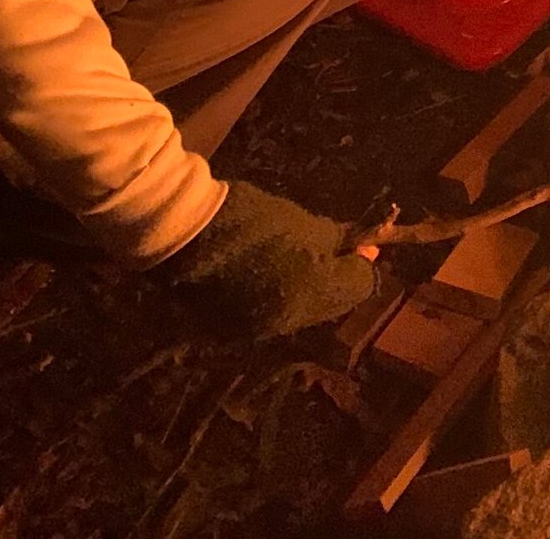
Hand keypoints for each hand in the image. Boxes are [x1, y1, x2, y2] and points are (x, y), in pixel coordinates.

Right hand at [163, 179, 376, 337]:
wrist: (184, 233)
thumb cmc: (251, 218)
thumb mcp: (304, 223)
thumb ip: (337, 241)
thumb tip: (365, 248)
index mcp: (312, 294)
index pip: (359, 287)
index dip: (364, 263)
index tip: (365, 243)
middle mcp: (290, 322)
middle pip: (331, 303)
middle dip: (336, 276)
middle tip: (333, 247)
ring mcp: (261, 331)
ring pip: (302, 311)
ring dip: (308, 287)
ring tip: (297, 256)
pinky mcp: (235, 331)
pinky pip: (272, 315)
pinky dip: (278, 294)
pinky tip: (269, 270)